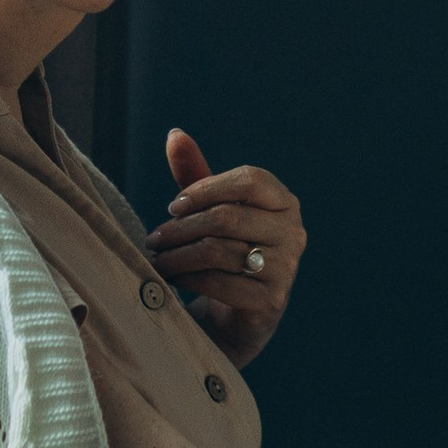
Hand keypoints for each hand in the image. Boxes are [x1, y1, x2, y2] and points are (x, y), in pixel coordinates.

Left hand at [146, 131, 306, 360]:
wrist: (241, 312)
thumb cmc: (226, 250)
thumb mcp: (212, 210)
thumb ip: (196, 174)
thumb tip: (175, 134)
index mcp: (284, 203)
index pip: (250, 180)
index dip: (206, 188)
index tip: (174, 206)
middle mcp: (293, 233)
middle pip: (228, 217)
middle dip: (182, 228)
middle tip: (154, 239)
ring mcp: (286, 268)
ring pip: (219, 250)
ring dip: (178, 255)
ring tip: (158, 259)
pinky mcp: (271, 300)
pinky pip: (220, 282)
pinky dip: (188, 279)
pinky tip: (172, 280)